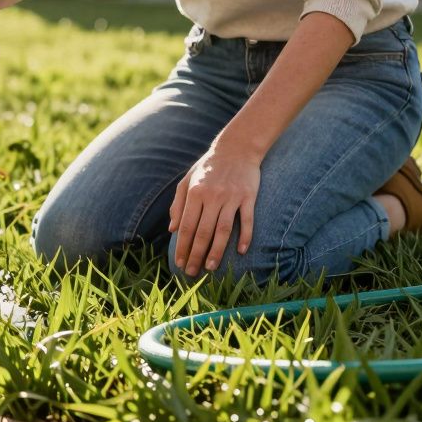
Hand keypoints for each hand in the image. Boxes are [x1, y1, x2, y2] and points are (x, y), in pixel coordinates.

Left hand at [169, 141, 260, 276]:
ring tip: (211, 268)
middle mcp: (212, 196)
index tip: (180, 263)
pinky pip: (247, 220)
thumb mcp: (187, 181)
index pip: (187, 226)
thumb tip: (172, 230)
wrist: (237, 148)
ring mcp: (231, 197)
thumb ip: (177, 204)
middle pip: (203, 232)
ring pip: (223, 230)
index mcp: (194, 193)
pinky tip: (241, 251)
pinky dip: (245, 236)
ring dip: (217, 251)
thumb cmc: (208, 167)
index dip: (183, 247)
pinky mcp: (249, 196)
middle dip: (197, 255)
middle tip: (192, 272)